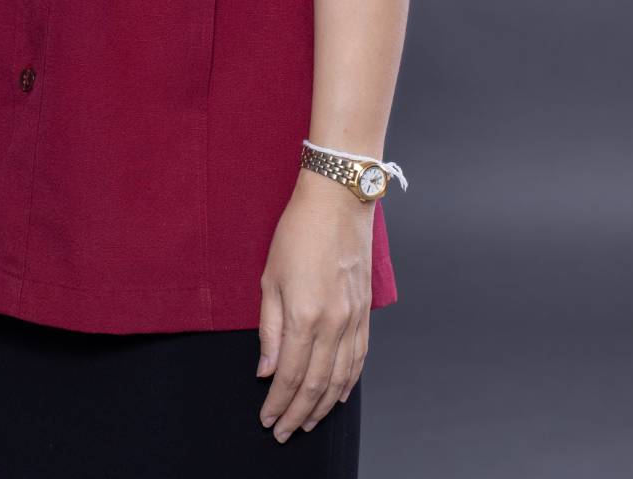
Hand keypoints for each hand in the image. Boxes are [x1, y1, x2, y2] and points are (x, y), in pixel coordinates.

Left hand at [256, 171, 372, 440]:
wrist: (338, 200)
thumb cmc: (298, 232)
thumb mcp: (270, 277)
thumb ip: (269, 329)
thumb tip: (266, 370)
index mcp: (305, 315)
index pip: (290, 375)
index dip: (278, 403)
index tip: (267, 419)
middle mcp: (334, 323)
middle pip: (316, 384)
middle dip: (298, 414)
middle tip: (284, 431)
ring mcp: (354, 318)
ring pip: (341, 377)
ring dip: (323, 406)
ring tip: (308, 422)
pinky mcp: (366, 311)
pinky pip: (359, 357)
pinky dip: (349, 382)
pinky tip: (339, 395)